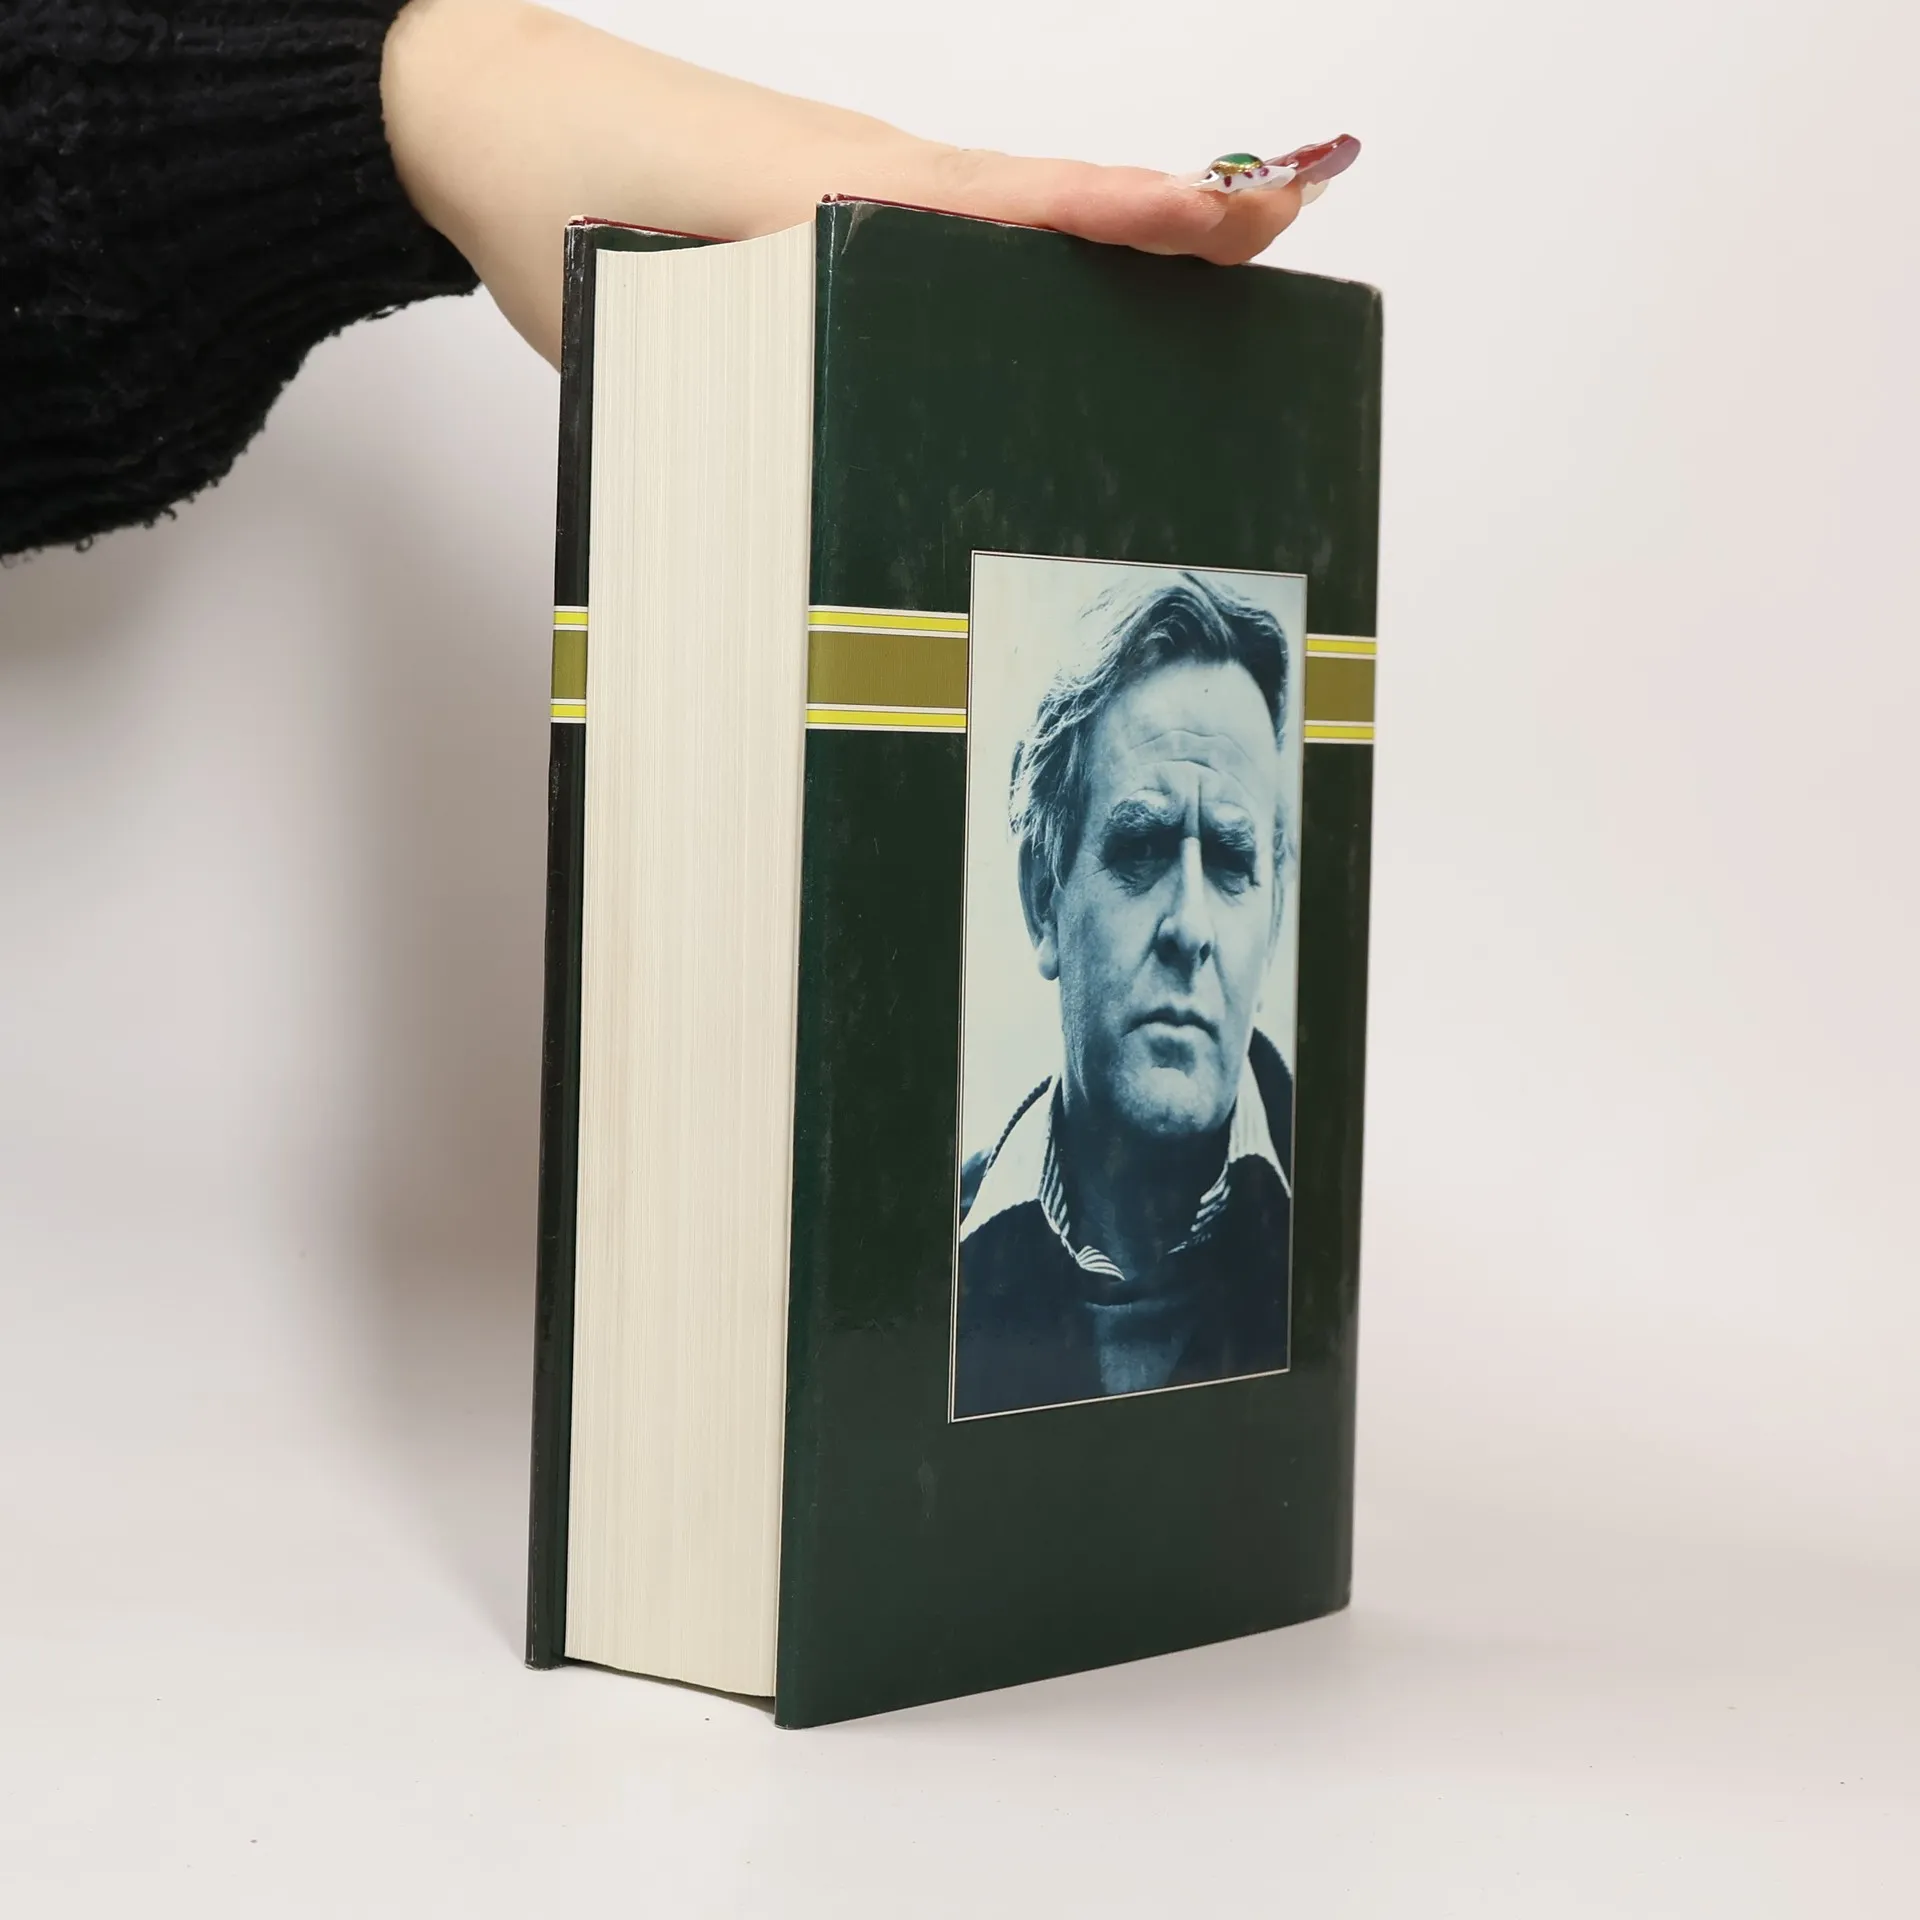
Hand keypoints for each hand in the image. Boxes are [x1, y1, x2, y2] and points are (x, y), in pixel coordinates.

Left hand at [385, 1, 1342, 363]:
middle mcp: (882, 179)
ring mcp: (859, 183)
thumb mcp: (679, 325)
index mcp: (862, 199)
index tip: (1254, 217)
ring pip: (1006, 221)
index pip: (1044, 204)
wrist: (476, 119)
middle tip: (1277, 258)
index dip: (1152, 219)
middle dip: (1169, 233)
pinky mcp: (824, 199)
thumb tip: (854, 486)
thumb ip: (777, 389)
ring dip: (1100, 249)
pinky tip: (1027, 322)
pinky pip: (943, 233)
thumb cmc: (567, 206)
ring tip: (1193, 297)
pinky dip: (1013, 261)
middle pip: (1055, 207)